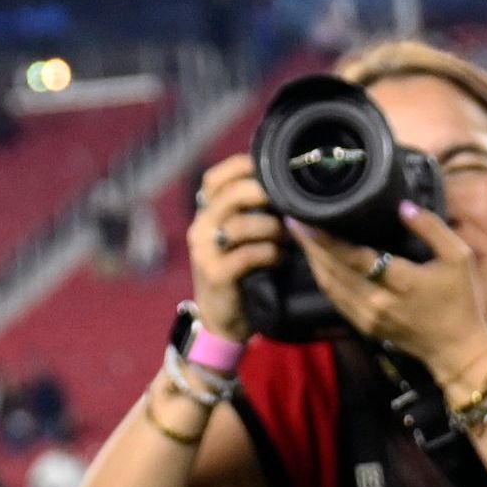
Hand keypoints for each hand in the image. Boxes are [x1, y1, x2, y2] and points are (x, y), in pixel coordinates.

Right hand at [187, 151, 281, 340]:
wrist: (221, 319)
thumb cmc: (238, 272)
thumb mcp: (236, 239)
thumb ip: (247, 213)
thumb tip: (281, 185)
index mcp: (205, 214)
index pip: (214, 179)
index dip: (241, 168)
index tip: (269, 169)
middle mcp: (200, 228)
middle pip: (229, 196)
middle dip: (262, 194)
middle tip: (286, 203)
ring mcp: (204, 252)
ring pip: (239, 225)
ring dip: (270, 228)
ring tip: (285, 238)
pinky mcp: (216, 275)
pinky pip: (246, 255)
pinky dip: (269, 253)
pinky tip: (279, 257)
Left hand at [298, 193, 486, 391]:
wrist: (457, 350)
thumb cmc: (461, 300)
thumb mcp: (458, 257)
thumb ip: (431, 228)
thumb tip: (402, 206)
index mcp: (401, 282)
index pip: (354, 258)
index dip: (326, 240)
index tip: (306, 219)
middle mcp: (377, 302)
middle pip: (332, 271)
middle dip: (310, 245)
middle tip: (293, 219)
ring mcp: (368, 317)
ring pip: (329, 286)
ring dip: (312, 261)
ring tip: (300, 236)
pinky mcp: (365, 326)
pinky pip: (335, 300)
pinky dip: (323, 279)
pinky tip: (317, 262)